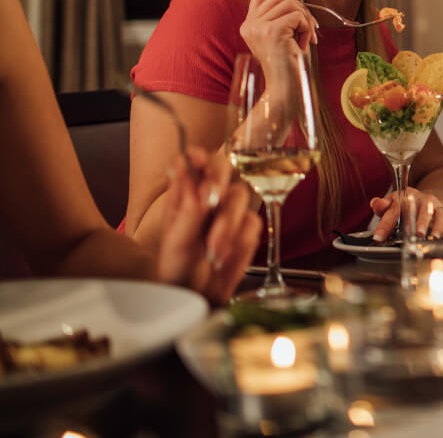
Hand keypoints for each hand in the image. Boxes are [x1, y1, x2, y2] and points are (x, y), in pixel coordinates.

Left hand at [153, 147, 260, 305]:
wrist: (196, 300)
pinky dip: (239, 242)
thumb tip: (183, 168)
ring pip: (240, 199)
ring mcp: (229, 213)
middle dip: (218, 185)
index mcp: (185, 195)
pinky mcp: (247, 230)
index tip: (197, 160)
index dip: (198, 156)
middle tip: (211, 202)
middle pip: (224, 171)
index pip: (194, 162)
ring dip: (226, 226)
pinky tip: (223, 259)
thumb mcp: (176, 240)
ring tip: (212, 253)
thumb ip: (187, 206)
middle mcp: (209, 198)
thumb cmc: (176, 270)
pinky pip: (253, 224)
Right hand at [239, 0, 317, 60]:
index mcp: (249, 23)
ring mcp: (258, 27)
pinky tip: (304, 44)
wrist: (286, 87)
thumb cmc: (288, 63)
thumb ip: (284, 5)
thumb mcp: (287, 30)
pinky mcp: (271, 31)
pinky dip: (307, 28)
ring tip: (306, 37)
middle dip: (301, 7)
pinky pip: (297, 16)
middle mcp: (249, 24)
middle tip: (310, 26)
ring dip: (305, 19)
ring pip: (290, 4)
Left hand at [370, 188, 442, 240]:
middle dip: (421, 221)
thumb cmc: (405, 204)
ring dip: (438, 225)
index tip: (378, 237)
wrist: (424, 198)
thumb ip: (382, 206)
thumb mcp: (392, 202)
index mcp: (406, 197)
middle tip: (418, 233)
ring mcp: (436, 206)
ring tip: (434, 236)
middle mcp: (423, 200)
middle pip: (423, 210)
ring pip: (440, 214)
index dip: (385, 224)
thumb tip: (375, 203)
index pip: (394, 210)